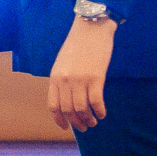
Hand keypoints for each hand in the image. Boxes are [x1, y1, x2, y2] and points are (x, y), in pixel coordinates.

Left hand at [47, 17, 113, 131]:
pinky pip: (96, 102)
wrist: (91, 27)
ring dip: (88, 119)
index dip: (59, 120)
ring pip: (82, 109)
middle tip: (84, 127)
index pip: (53, 106)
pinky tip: (103, 114)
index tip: (66, 127)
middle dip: (76, 123)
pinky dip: (100, 111)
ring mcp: (80, 80)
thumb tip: (66, 98)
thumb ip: (62, 79)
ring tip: (93, 122)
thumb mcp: (62, 62)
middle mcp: (65, 81)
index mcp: (55, 77)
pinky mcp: (96, 78)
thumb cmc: (78, 44)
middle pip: (68, 110)